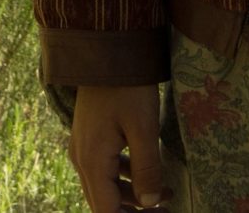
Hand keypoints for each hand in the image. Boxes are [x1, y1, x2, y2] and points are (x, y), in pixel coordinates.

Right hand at [69, 83, 168, 211]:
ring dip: (133, 195)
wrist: (107, 51)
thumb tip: (151, 204)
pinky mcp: (89, 139)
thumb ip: (147, 169)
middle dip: (135, 211)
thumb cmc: (127, 87)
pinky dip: (126, 178)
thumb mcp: (144, 128)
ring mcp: (83, 148)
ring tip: (166, 191)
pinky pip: (105, 170)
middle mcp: (81, 159)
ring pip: (105, 187)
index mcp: (91, 161)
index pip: (107, 211)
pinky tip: (147, 171)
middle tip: (167, 208)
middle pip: (104, 203)